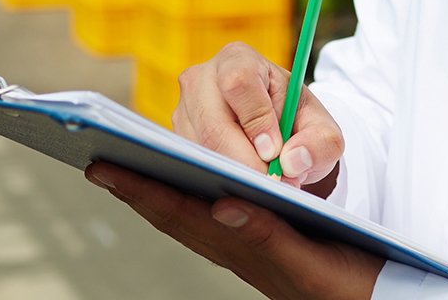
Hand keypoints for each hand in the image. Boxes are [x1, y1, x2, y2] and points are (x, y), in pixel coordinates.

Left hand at [88, 162, 384, 299]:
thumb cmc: (350, 281)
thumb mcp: (313, 260)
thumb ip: (268, 235)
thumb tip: (222, 204)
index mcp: (245, 250)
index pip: (182, 214)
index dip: (141, 189)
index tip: (104, 169)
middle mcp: (236, 252)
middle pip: (175, 216)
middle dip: (136, 189)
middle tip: (97, 165)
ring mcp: (244, 252)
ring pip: (187, 220)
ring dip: (154, 195)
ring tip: (125, 173)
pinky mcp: (258, 248)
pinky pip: (208, 222)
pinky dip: (185, 202)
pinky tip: (182, 190)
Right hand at [174, 42, 343, 190]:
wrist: (276, 135)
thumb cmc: (298, 125)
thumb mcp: (323, 131)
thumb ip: (321, 143)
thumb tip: (293, 161)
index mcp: (239, 59)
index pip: (239, 83)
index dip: (257, 121)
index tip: (275, 152)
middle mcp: (202, 78)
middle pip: (212, 123)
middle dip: (245, 160)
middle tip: (272, 184)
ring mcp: (183, 109)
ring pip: (200, 149)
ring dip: (233, 173)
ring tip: (263, 183)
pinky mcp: (178, 138)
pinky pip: (193, 165)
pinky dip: (219, 180)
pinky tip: (242, 184)